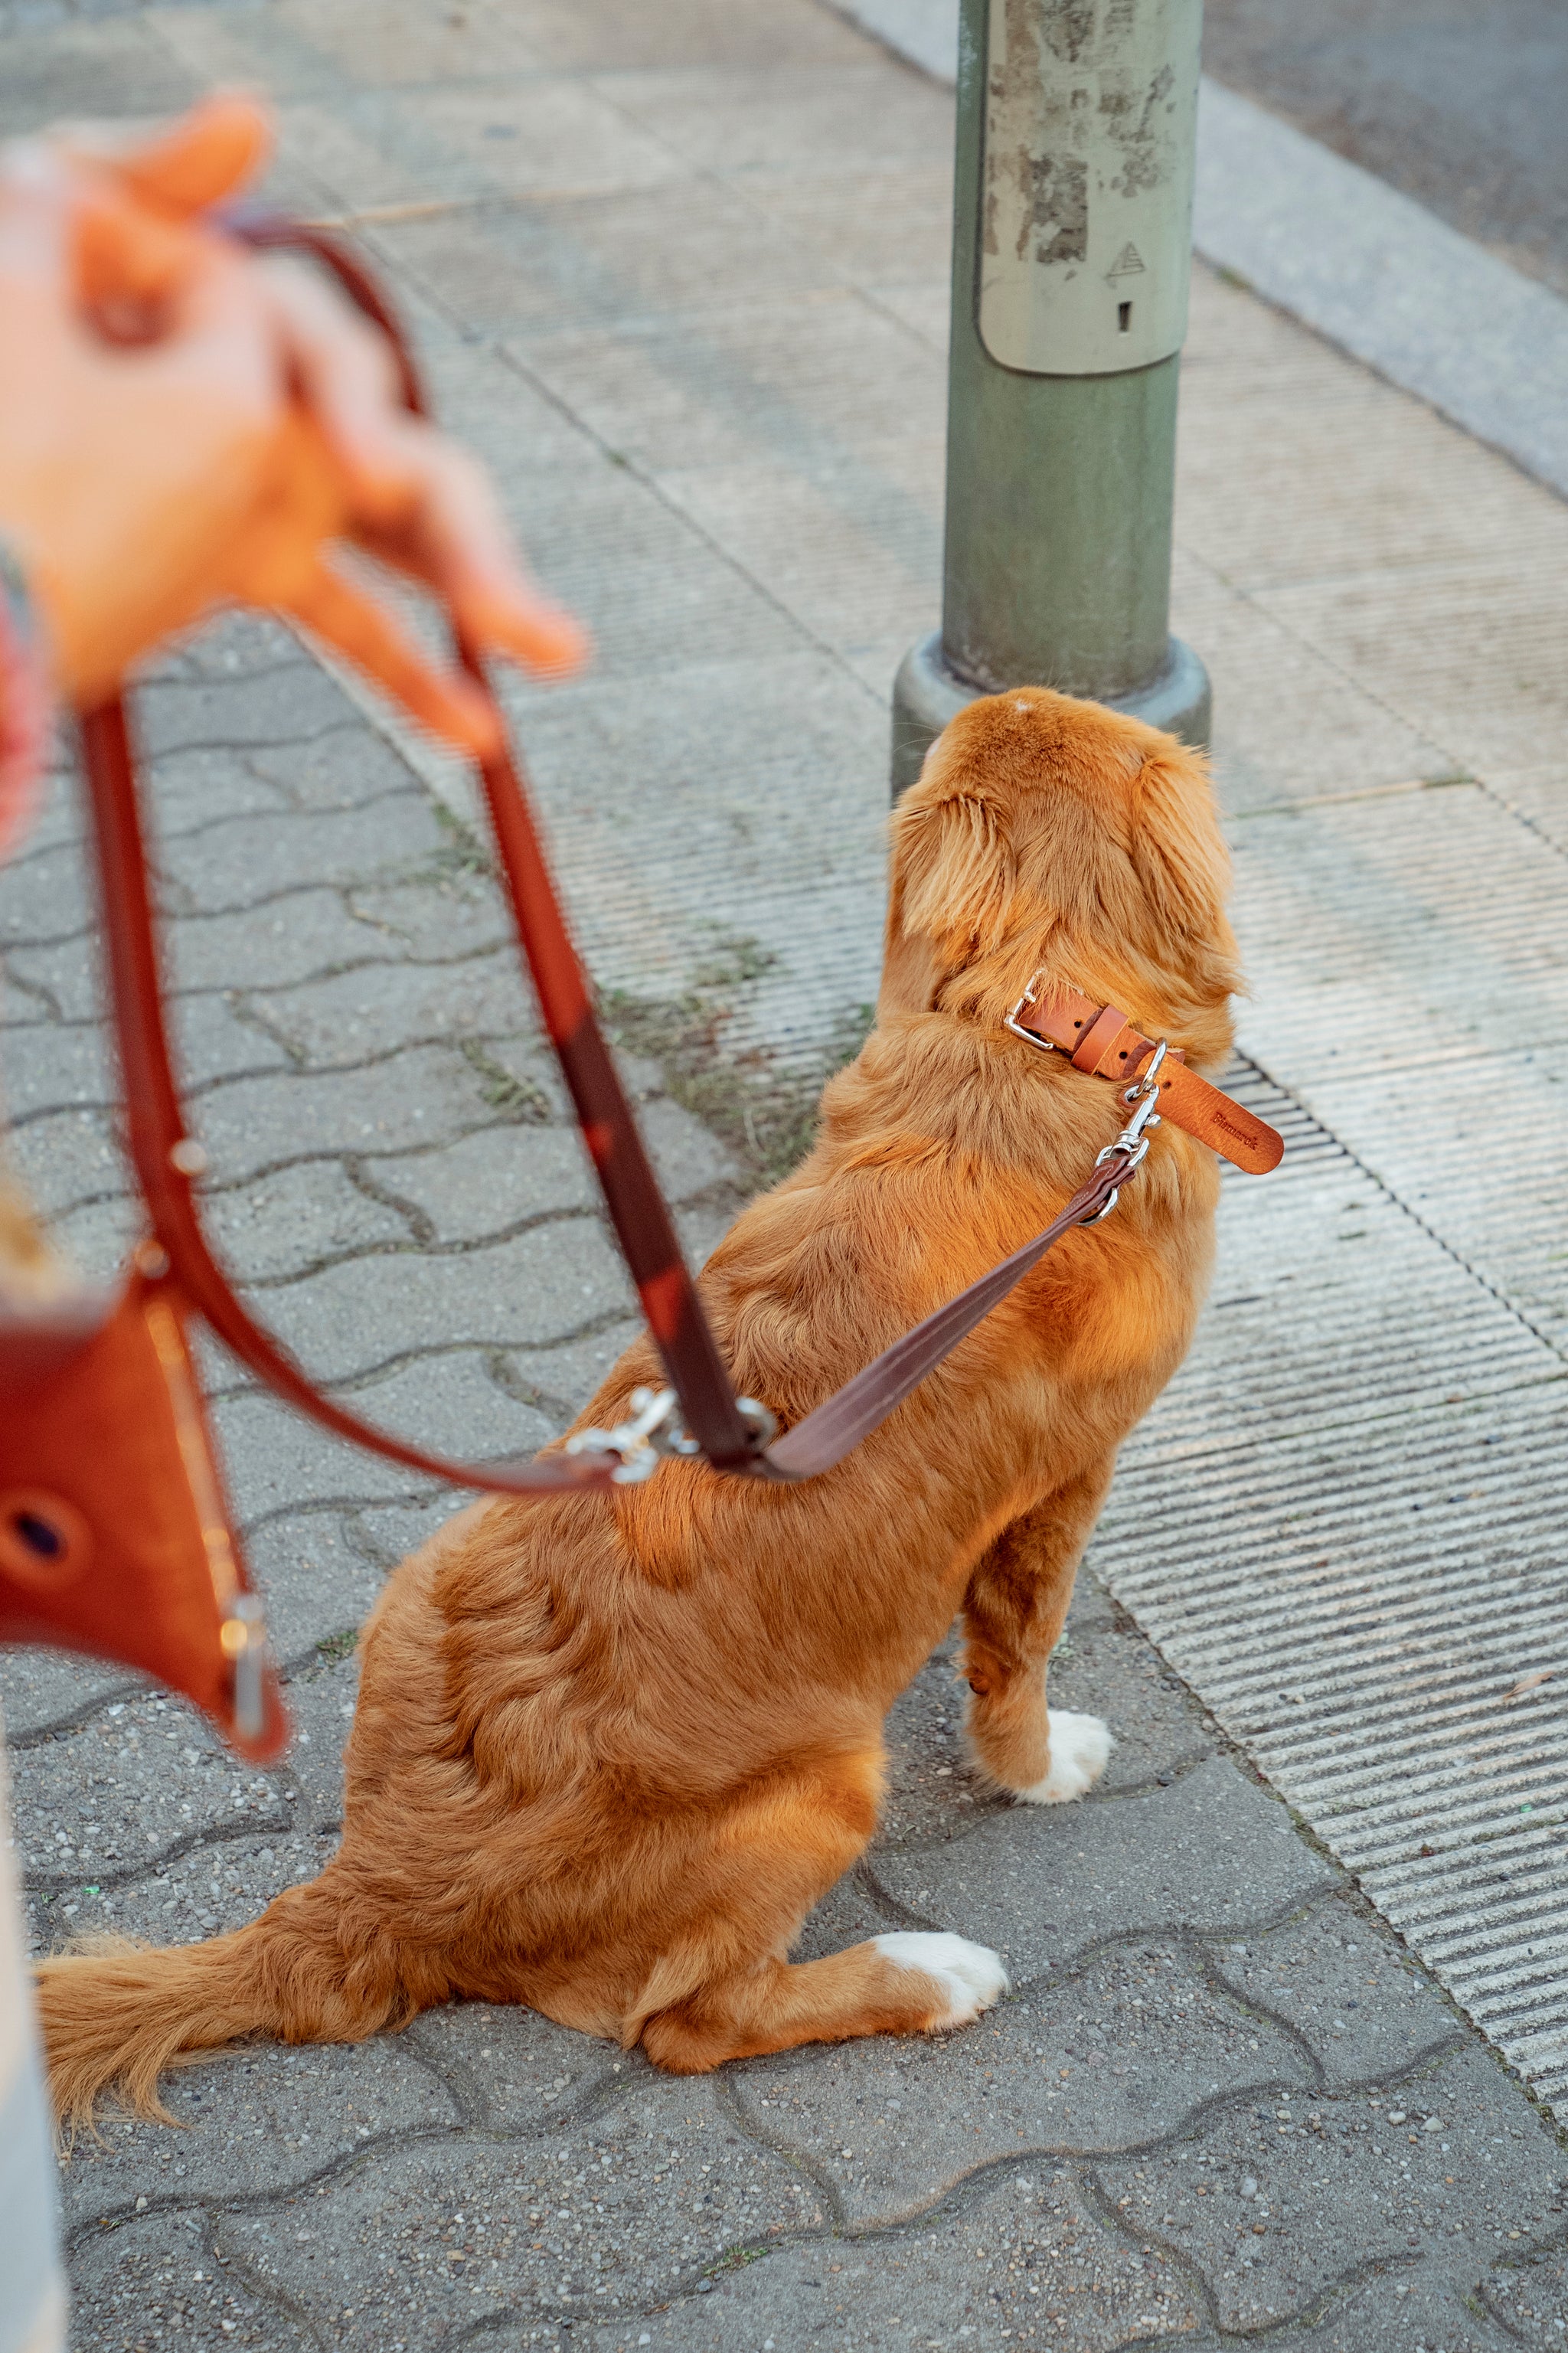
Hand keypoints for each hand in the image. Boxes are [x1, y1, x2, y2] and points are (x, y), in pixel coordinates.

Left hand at [0, 100, 585, 745]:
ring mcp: (292, 484)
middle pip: (414, 469)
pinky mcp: (263, 557)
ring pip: (413, 538)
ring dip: (485, 586)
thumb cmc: (23, 277)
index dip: (356, 415)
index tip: (365, 478)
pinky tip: (472, 734)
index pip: (339, 367)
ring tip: (554, 647)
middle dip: (470, 543)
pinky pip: (352, 621)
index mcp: (260, 322)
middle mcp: (298, 401)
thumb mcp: (65, 218)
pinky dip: (410, 675)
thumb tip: (253, 112)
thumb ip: (157, 172)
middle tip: (504, 616)